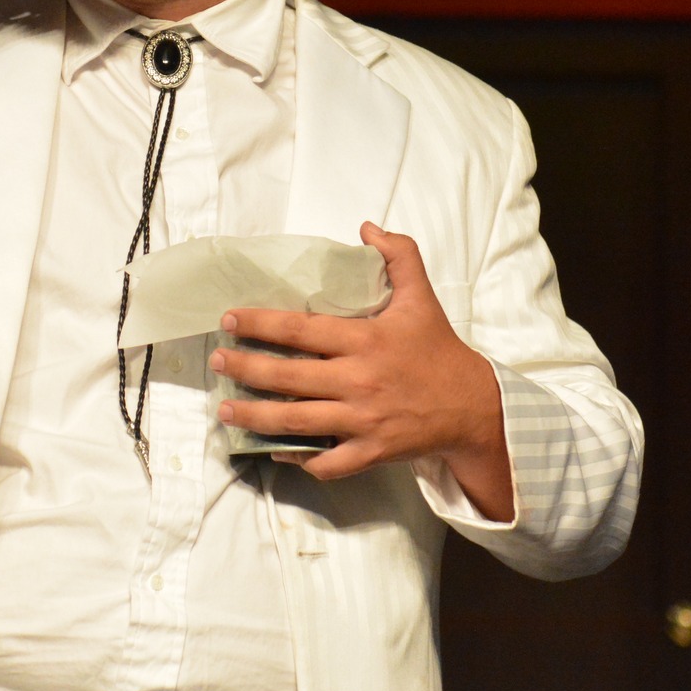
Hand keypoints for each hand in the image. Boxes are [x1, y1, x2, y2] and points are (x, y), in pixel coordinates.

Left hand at [211, 222, 514, 519]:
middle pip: (288, 377)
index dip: (260, 324)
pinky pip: (326, 462)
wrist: (473, 406)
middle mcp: (359, 380)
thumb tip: (367, 228)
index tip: (230, 320)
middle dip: (245, 368)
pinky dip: (297, 459)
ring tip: (224, 408)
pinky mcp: (371, 452)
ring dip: (255, 416)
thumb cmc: (438, 349)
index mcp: (366, 339)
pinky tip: (272, 449)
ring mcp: (363, 420)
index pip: (301, 329)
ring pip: (296, 422)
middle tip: (217, 361)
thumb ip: (399, 256)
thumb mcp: (422, 296)